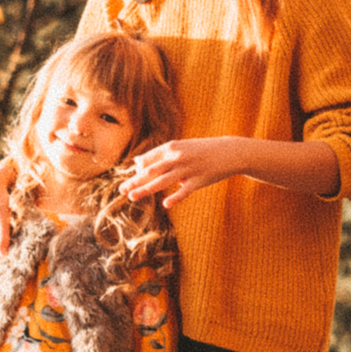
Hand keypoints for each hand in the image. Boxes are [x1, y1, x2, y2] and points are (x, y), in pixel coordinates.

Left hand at [119, 137, 244, 207]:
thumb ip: (159, 155)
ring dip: (146, 189)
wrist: (230, 152)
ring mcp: (188, 169)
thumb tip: (136, 162)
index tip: (130, 179)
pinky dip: (175, 197)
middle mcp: (177, 157)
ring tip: (132, 197)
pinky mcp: (200, 180)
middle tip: (121, 190)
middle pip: (151, 171)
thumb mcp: (180, 148)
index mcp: (171, 147)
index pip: (148, 160)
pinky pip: (185, 190)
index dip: (137, 171)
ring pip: (163, 181)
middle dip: (135, 180)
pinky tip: (165, 204)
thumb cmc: (201, 151)